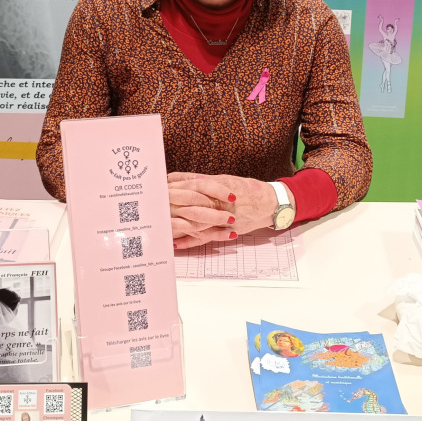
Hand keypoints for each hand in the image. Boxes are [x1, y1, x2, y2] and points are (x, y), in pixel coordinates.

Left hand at [166, 172, 287, 248]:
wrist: (270, 203)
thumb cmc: (246, 189)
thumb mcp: (222, 179)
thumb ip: (198, 179)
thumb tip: (174, 177)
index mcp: (214, 187)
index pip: (187, 187)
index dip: (170, 189)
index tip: (154, 191)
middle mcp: (217, 202)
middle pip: (187, 205)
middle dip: (169, 208)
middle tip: (151, 210)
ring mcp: (221, 218)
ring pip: (194, 223)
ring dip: (176, 226)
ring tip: (158, 228)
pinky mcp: (225, 230)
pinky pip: (204, 237)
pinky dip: (189, 241)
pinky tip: (175, 243)